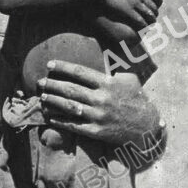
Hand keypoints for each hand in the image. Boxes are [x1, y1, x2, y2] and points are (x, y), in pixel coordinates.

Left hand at [37, 60, 162, 152]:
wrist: (147, 126)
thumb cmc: (137, 99)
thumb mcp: (129, 79)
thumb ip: (114, 69)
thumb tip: (104, 56)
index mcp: (108, 84)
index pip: (80, 72)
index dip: (62, 67)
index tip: (49, 65)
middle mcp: (101, 99)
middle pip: (70, 89)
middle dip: (52, 84)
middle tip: (40, 82)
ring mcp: (98, 116)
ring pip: (69, 107)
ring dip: (53, 101)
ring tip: (42, 96)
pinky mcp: (96, 131)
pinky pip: (74, 125)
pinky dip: (60, 120)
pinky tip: (50, 116)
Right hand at [99, 0, 161, 28]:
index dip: (159, 1)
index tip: (157, 5)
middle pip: (154, 6)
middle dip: (155, 13)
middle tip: (153, 17)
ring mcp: (134, 3)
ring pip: (149, 14)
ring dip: (151, 21)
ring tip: (151, 25)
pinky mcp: (128, 10)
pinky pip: (140, 20)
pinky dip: (144, 25)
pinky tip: (143, 29)